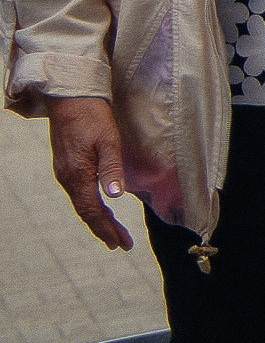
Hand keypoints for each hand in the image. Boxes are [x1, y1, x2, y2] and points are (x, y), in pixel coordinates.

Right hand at [46, 95, 133, 250]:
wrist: (70, 98)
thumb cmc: (92, 116)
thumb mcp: (108, 140)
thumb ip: (111, 169)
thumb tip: (115, 197)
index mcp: (78, 175)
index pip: (93, 211)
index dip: (107, 229)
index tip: (121, 244)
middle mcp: (68, 178)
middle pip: (86, 212)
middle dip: (104, 229)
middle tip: (121, 244)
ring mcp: (65, 172)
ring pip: (81, 203)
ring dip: (98, 219)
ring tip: (113, 232)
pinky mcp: (66, 165)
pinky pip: (79, 193)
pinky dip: (91, 205)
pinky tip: (99, 207)